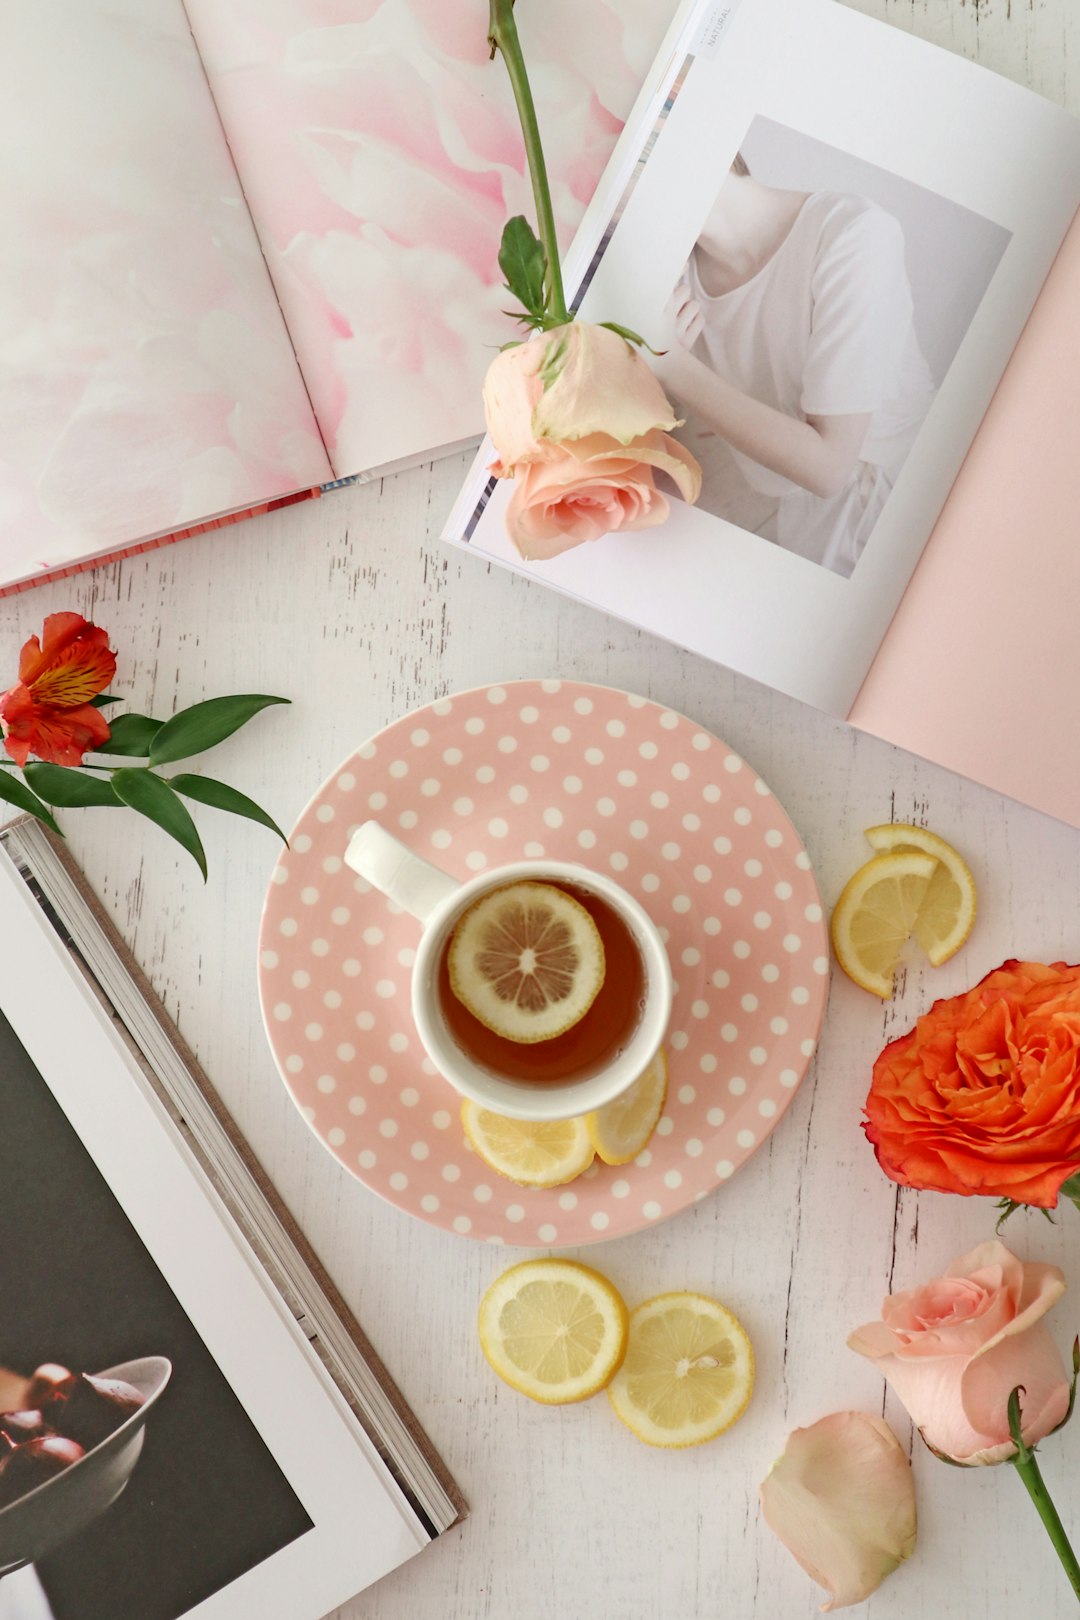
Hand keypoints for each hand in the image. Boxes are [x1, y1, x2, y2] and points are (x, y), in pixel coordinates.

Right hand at [651, 276, 704, 396]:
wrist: (647, 369)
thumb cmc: (642, 336)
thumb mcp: (642, 312)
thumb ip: (657, 292)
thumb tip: (675, 268)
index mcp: (649, 309)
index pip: (668, 283)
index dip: (677, 270)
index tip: (683, 264)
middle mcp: (663, 319)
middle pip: (684, 290)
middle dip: (681, 295)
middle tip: (671, 307)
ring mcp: (676, 332)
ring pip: (694, 305)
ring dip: (688, 310)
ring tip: (676, 321)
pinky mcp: (687, 343)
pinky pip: (700, 320)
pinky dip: (695, 323)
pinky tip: (685, 330)